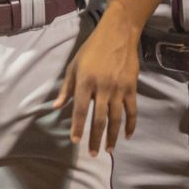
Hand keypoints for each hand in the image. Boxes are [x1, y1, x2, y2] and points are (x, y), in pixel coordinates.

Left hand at [56, 21, 139, 152]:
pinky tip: (126, 136)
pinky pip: (132, 111)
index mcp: (85, 82)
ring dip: (112, 136)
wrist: (118, 35)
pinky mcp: (131, 88)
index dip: (77, 127)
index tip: (75, 141)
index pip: (79, 110)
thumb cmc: (91, 49)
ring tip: (108, 150)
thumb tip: (56, 106)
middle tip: (93, 154)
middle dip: (95, 138)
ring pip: (116, 119)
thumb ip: (66, 88)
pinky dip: (130, 125)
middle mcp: (102, 88)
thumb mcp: (74, 66)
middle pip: (99, 119)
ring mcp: (119, 89)